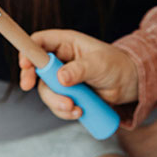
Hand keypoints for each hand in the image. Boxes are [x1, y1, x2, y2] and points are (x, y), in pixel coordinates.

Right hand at [19, 29, 138, 120]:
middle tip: (46, 95)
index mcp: (66, 43)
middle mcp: (61, 61)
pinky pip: (58, 105)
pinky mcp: (69, 96)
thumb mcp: (99, 64)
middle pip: (38, 72)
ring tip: (75, 108)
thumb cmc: (116, 66)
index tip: (26, 67)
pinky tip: (79, 112)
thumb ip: (79, 70)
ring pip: (48, 93)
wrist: (129, 85)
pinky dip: (65, 112)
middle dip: (41, 87)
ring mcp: (63, 80)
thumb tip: (61, 78)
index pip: (39, 43)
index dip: (28, 53)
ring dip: (57, 104)